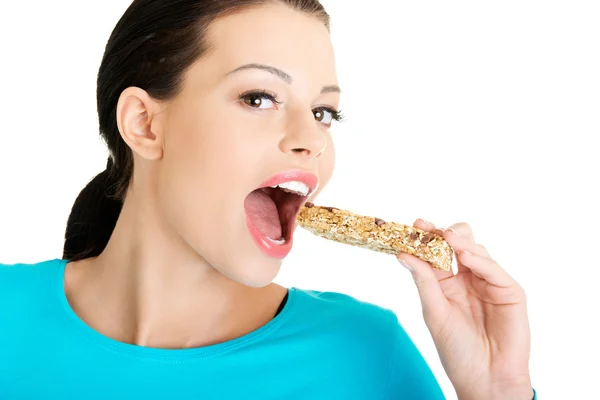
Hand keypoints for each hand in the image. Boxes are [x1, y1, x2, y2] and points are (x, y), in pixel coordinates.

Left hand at [397, 219, 532, 399]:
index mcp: (447, 283)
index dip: (427, 237)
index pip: (437, 252)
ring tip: (447, 237)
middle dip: (446, 233)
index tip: (415, 223)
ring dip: (462, 242)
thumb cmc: (457, 350)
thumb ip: (423, 281)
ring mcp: (489, 283)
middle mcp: (468, 278)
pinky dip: (480, 261)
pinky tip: (465, 255)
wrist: (484, 378)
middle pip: (460, 245)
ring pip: (477, 251)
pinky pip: (495, 270)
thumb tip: (402, 254)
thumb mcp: (434, 312)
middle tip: (432, 228)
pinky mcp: (510, 292)